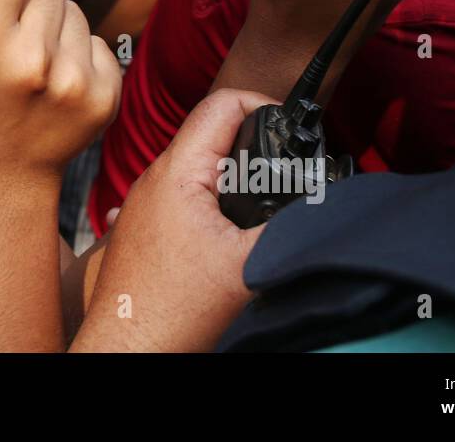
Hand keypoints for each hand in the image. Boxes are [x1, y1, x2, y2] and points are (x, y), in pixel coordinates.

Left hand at [73, 89, 269, 351]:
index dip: (263, 104)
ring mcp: (142, 203)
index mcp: (178, 171)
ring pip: (195, 168)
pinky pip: (179, 197)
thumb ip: (289, 222)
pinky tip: (224, 232)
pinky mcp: (139, 227)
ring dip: (229, 179)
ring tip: (257, 206)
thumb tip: (326, 203)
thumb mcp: (249, 263)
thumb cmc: (173, 312)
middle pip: (211, 135)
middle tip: (283, 173)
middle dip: (252, 149)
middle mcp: (153, 178)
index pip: (222, 104)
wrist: (129, 350)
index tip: (289, 129)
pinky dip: (208, 204)